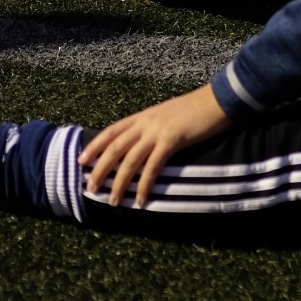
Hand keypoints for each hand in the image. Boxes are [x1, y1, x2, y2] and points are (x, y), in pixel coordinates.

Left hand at [79, 85, 229, 206]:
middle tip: (90, 187)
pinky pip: (153, 166)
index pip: (112, 131)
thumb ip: (153, 127)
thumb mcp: (168, 116)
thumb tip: (143, 143)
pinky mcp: (172, 140)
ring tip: (113, 201)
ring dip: (119, 183)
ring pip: (130, 160)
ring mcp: (158, 131)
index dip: (95, 145)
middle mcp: (146, 123)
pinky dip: (145, 185)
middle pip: (115, 147)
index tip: (81, 160)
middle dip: (100, 168)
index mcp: (143, 116)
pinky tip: (141, 200)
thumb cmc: (196, 109)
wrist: (219, 100)